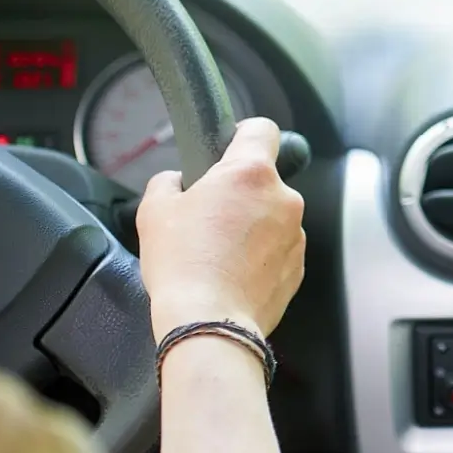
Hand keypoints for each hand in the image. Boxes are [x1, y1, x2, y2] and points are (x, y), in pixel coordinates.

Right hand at [137, 118, 305, 341]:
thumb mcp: (154, 210)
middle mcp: (283, 198)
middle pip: (263, 179)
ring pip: (272, 216)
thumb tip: (176, 182)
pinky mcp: (298, 266)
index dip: (242, 134)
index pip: (262, 129)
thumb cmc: (184, 266)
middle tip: (208, 215)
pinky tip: (232, 271)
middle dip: (239, 191)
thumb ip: (168, 182)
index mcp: (250, 173)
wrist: (209, 323)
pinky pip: (278, 248)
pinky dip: (260, 255)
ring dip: (252, 225)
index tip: (229, 146)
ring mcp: (296, 234)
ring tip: (218, 250)